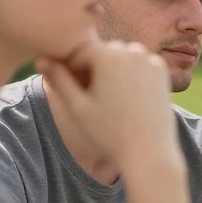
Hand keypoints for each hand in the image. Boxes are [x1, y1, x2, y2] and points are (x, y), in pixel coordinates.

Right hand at [39, 40, 178, 172]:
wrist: (149, 151)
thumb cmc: (108, 132)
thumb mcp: (76, 106)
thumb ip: (58, 79)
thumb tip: (40, 59)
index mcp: (108, 55)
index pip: (80, 52)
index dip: (72, 70)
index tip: (75, 92)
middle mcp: (132, 51)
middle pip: (102, 51)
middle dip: (94, 67)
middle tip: (92, 96)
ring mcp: (150, 60)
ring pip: (122, 55)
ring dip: (113, 67)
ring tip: (110, 96)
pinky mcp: (162, 71)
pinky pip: (140, 63)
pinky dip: (131, 72)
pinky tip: (128, 97)